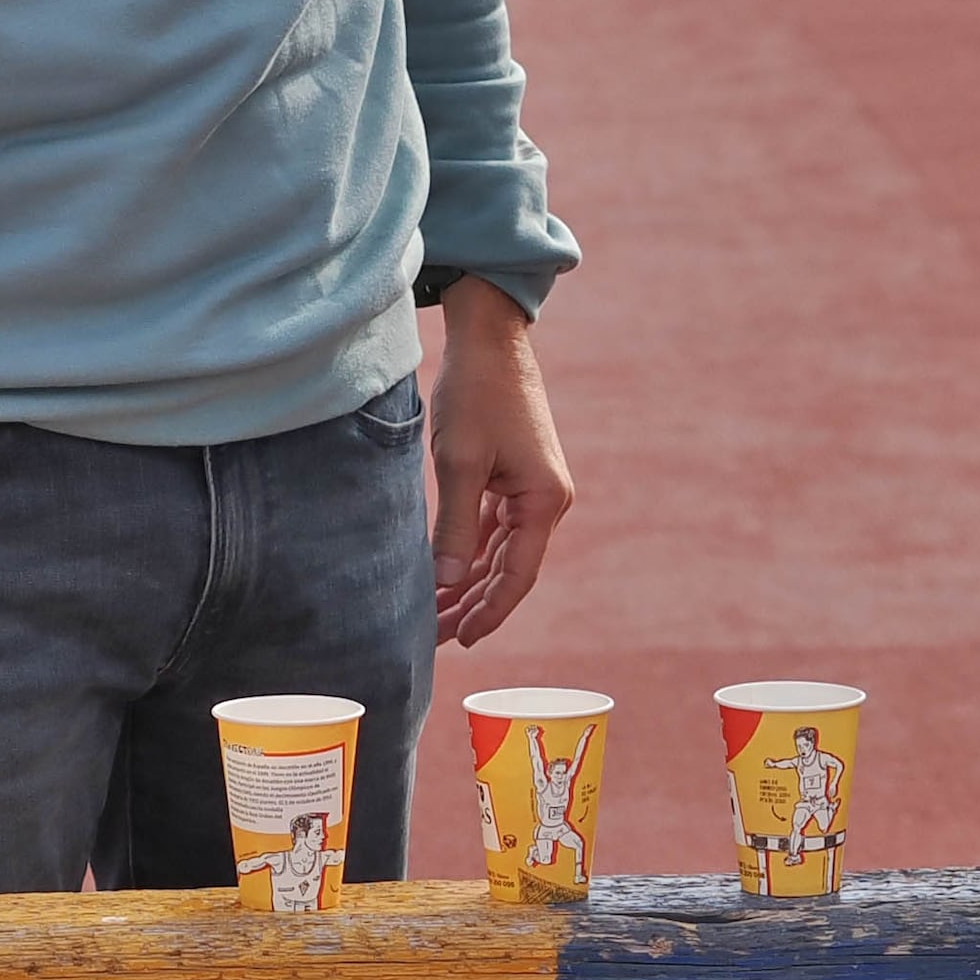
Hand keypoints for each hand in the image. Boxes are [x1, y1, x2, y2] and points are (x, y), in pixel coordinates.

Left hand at [428, 279, 575, 649]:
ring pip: (498, 552)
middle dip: (472, 605)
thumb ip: (455, 525)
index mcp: (544, 500)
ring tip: (433, 617)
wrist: (489, 339)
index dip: (490, 612)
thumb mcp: (460, 461)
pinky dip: (469, 552)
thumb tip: (447, 582)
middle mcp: (546, 501)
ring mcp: (530, 490)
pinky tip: (444, 576)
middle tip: (433, 639)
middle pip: (508, 570)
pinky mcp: (513, 478)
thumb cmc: (476, 394)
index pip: (518, 576)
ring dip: (467, 582)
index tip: (463, 640)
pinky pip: (492, 528)